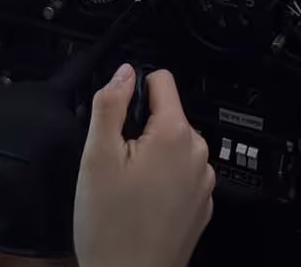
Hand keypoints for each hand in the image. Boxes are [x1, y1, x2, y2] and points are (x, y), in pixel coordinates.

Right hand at [74, 65, 213, 266]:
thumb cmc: (111, 228)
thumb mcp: (97, 157)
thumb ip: (111, 105)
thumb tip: (125, 72)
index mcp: (175, 134)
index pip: (162, 80)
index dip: (136, 91)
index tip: (121, 116)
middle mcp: (198, 153)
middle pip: (168, 116)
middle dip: (143, 130)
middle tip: (118, 164)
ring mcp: (203, 181)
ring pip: (175, 146)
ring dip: (153, 157)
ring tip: (129, 188)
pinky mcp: (202, 205)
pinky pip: (182, 175)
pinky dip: (164, 182)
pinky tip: (143, 205)